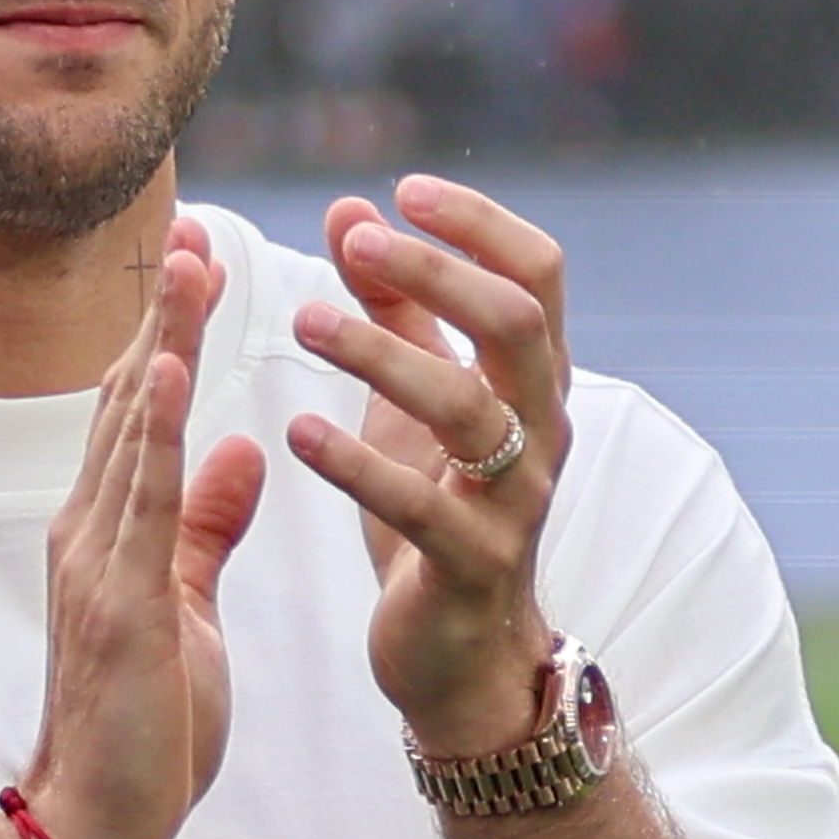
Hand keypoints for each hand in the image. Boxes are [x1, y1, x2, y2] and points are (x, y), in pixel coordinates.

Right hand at [10, 230, 267, 838]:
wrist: (98, 823)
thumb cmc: (144, 727)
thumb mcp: (188, 607)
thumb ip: (208, 525)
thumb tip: (242, 447)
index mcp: (112, 531)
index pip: (147, 413)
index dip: (173, 334)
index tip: (201, 261)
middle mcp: (92, 530)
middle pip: (133, 400)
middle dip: (165, 314)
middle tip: (194, 227)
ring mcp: (97, 562)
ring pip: (135, 432)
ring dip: (163, 344)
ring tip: (189, 267)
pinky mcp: (118, 604)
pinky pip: (142, 503)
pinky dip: (157, 432)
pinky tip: (173, 371)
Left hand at [288, 175, 567, 759]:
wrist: (462, 649)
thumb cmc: (437, 505)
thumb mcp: (416, 399)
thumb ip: (396, 309)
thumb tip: (354, 211)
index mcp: (533, 381)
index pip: (537, 274)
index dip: (479, 224)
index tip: (404, 189)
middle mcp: (542, 431)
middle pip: (516, 326)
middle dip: (438, 274)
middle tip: (358, 245)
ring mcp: (515, 500)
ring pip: (469, 410)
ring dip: (383, 358)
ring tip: (304, 324)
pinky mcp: (472, 563)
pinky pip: (422, 508)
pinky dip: (358, 464)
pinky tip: (295, 434)